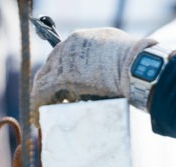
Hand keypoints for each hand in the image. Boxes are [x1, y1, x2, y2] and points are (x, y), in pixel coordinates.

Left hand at [31, 28, 155, 121]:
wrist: (137, 68)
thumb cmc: (136, 65)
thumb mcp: (117, 56)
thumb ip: (106, 61)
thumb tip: (108, 76)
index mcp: (82, 39)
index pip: (64, 56)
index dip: (64, 74)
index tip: (65, 90)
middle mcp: (69, 46)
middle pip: (51, 68)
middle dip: (52, 87)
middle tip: (52, 104)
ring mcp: (63, 60)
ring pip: (44, 80)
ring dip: (44, 98)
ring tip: (45, 113)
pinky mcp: (61, 78)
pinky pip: (42, 92)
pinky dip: (39, 105)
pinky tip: (39, 118)